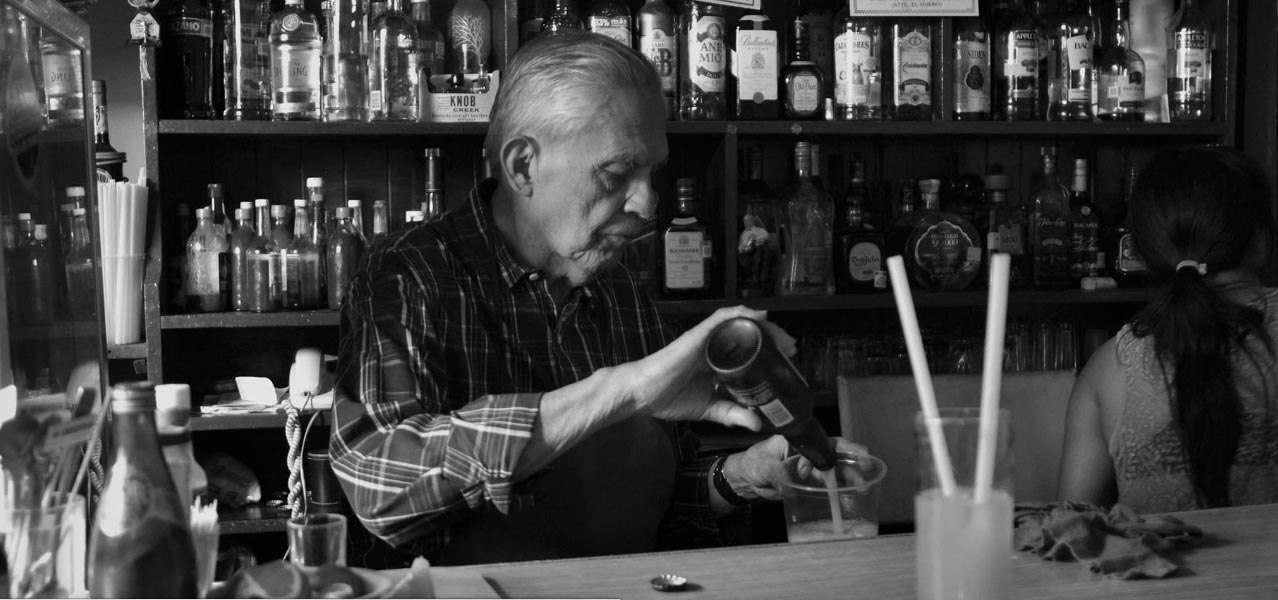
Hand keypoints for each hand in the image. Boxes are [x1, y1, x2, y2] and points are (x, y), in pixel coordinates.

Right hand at [622, 306, 797, 429]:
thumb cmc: (669, 398)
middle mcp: (714, 346)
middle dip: (774, 339)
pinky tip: (759, 317)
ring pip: (740, 324)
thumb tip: (758, 424)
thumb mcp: (710, 409)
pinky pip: (721, 318)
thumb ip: (732, 414)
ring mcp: (706, 339)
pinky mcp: (697, 335)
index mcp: (717, 361)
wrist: (642, 395)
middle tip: (792, 350)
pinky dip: (741, 315)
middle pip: (749, 335)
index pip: (749, 350)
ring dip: (764, 327)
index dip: (771, 353)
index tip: (788, 361)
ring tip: (782, 338)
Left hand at [723, 436, 868, 501]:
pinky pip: (826, 485)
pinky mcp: (807, 483)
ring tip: (860, 489)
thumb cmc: (751, 464)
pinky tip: (847, 496)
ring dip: (848, 479)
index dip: (846, 448)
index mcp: (799, 441)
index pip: (826, 442)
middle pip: (835, 456)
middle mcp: (808, 452)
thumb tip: (799, 474)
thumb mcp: (764, 464)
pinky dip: (837, 490)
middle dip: (852, 465)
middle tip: (864, 477)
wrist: (743, 481)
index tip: (861, 455)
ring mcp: (809, 468)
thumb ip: (780, 469)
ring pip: (834, 471)